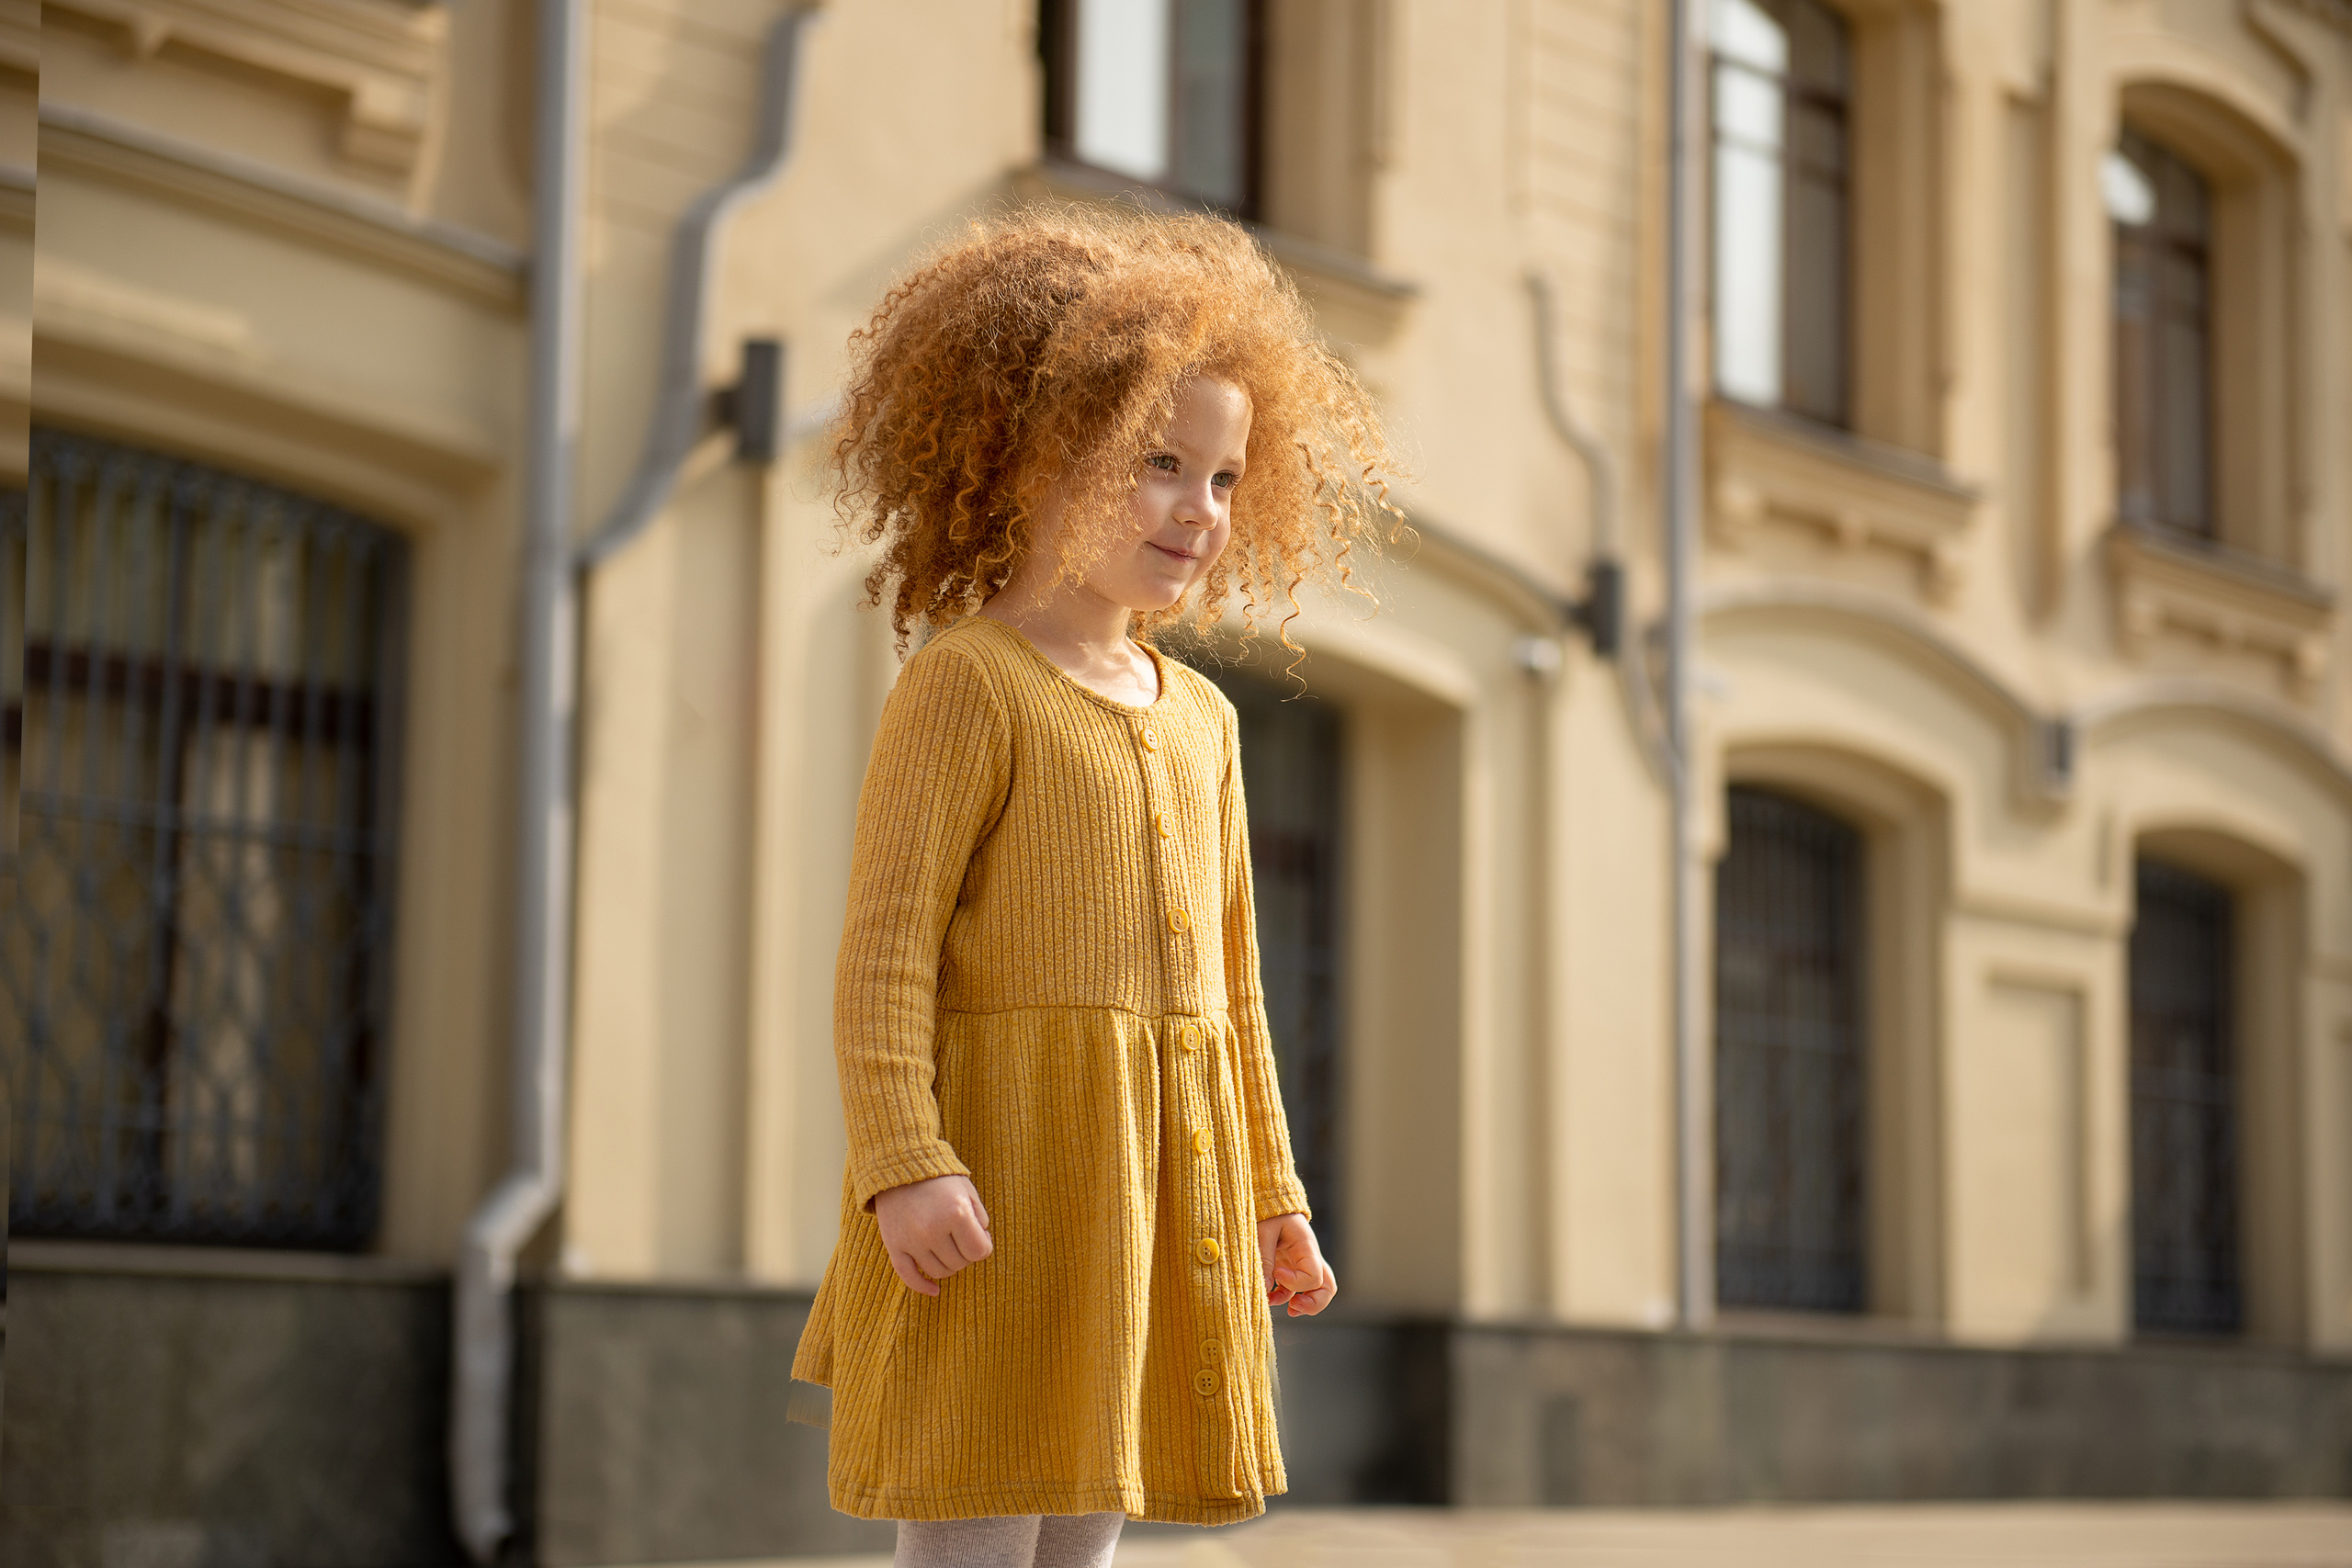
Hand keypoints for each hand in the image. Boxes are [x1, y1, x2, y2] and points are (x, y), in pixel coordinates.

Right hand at [872, 1174, 991, 1295]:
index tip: (979, 1237)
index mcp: (956, 1214)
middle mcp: (933, 1230)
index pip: (980, 1251)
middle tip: (961, 1238)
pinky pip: (909, 1276)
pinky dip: (923, 1287)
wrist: (899, 1166)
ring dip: (948, 1266)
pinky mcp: (894, 1245)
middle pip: (960, 1263)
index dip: (983, 1246)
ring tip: (948, 1249)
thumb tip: (982, 1246)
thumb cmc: (939, 1179)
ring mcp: (911, 1240)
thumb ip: (980, 1218)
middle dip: (965, 1254)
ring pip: (939, 1272)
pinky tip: (935, 1291)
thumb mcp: (967, 1191)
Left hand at [1255, 1212, 1335, 1316]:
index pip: (1313, 1275)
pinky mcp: (1288, 1268)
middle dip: (1315, 1303)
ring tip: (1288, 1310)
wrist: (1265, 1200)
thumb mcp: (1263, 1230)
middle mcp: (1308, 1257)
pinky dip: (1286, 1299)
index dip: (1295, 1281)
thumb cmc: (1266, 1212)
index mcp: (1306, 1245)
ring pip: (1315, 1291)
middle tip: (1294, 1308)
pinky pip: (1294, 1290)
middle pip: (1327, 1287)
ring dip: (1304, 1305)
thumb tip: (1266, 1289)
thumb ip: (1264, 1258)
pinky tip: (1270, 1299)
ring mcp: (1300, 1264)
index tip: (1276, 1273)